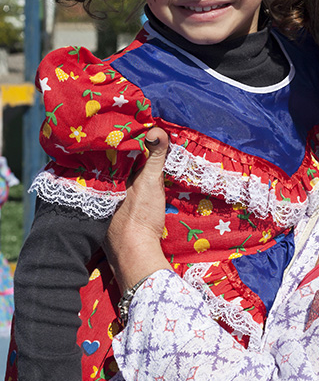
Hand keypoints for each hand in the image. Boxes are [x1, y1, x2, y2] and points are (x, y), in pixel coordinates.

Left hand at [105, 127, 171, 292]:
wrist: (135, 254)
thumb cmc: (139, 216)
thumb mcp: (151, 182)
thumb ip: (155, 156)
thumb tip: (157, 130)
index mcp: (103, 176)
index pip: (109, 150)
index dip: (119, 139)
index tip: (131, 126)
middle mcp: (99, 188)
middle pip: (112, 164)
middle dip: (123, 153)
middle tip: (139, 139)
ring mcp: (104, 202)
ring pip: (115, 178)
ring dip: (126, 170)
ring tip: (140, 156)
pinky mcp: (112, 214)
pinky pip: (118, 192)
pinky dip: (126, 185)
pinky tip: (135, 184)